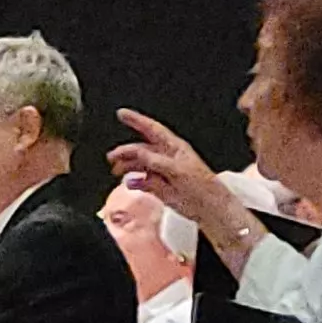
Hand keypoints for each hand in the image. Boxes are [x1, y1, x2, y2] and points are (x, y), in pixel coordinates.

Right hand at [108, 108, 241, 239]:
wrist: (209, 208)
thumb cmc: (200, 186)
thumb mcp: (176, 169)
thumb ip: (154, 160)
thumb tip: (135, 153)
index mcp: (173, 147)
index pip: (152, 129)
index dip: (136, 121)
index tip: (121, 114)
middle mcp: (166, 157)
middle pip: (141, 148)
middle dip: (125, 150)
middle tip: (112, 157)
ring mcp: (161, 172)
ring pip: (139, 165)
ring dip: (127, 166)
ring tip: (117, 172)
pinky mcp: (158, 187)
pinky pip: (141, 181)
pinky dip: (134, 181)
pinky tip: (130, 184)